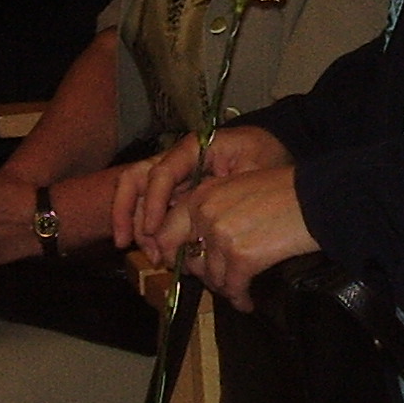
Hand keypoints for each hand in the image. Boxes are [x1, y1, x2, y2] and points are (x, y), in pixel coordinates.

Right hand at [119, 125, 291, 256]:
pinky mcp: (180, 191)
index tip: (152, 231)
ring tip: (148, 254)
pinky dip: (150, 229)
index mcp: (192, 148)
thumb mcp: (253, 166)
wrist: (278, 148)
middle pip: (135, 180)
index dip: (151, 203)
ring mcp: (176, 175)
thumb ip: (225, 187)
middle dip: (125, 212)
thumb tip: (197, 215)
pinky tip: (156, 251)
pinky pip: (155, 207)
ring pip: (139, 195)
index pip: (160, 173)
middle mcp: (177, 159)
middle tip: (127, 244)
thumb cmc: (267, 153)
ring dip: (134, 224)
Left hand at [152, 164, 317, 309]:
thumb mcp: (237, 189)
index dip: (172, 254)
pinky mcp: (241, 257)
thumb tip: (197, 245)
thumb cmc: (284, 192)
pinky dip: (241, 299)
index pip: (166, 233)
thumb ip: (212, 212)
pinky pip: (234, 289)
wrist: (316, 198)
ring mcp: (221, 237)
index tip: (181, 265)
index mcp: (201, 196)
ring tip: (239, 289)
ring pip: (213, 278)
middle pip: (189, 260)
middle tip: (220, 280)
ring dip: (227, 287)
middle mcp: (205, 215)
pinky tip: (248, 302)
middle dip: (204, 274)